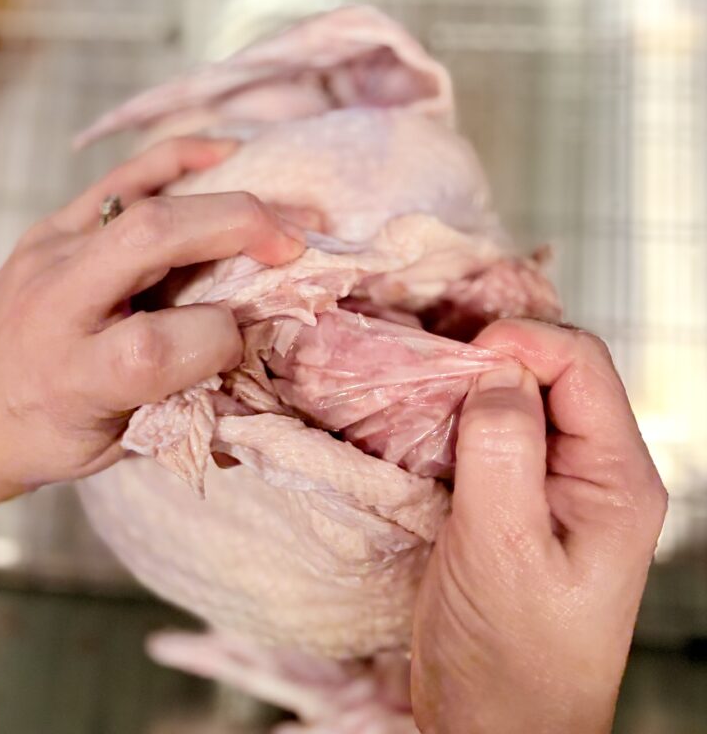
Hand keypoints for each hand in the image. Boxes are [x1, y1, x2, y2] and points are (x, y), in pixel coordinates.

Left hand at [0, 137, 303, 504]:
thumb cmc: (41, 435)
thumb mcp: (114, 444)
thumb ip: (183, 401)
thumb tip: (256, 355)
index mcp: (74, 375)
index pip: (163, 346)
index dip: (223, 341)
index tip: (244, 344)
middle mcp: (59, 303)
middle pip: (152, 240)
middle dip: (238, 229)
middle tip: (296, 244)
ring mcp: (52, 253)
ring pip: (141, 203)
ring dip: (221, 196)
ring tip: (278, 209)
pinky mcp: (52, 228)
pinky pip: (120, 179)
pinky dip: (178, 159)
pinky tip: (224, 154)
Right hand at [411, 320, 666, 733]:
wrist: (497, 729)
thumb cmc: (510, 657)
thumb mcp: (504, 550)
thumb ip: (503, 450)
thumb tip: (497, 369)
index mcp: (617, 478)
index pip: (582, 364)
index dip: (521, 343)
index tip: (457, 359)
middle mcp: (597, 471)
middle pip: (554, 371)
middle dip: (492, 358)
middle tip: (430, 375)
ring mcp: (559, 484)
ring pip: (521, 396)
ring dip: (470, 388)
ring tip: (421, 396)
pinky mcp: (520, 498)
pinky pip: (495, 431)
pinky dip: (458, 419)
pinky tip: (425, 428)